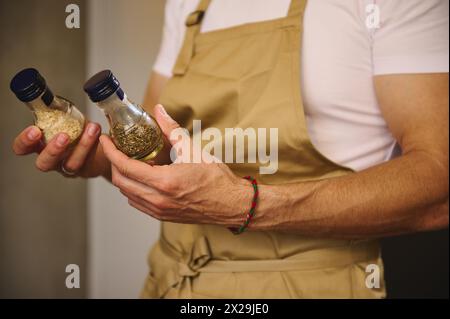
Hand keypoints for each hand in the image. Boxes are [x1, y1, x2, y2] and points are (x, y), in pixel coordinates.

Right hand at [12, 121, 107, 177]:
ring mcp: (68, 166)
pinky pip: (89, 160)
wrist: (96, 146)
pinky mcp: (85, 169)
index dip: (24, 142)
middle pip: (44, 163)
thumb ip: (56, 113)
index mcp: (40, 145)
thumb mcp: (62, 120)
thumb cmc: (74, 132)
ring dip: (81, 146)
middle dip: (52, 150)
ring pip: (71, 164)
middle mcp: (52, 159)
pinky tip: (96, 130)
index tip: (34, 131)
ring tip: (90, 129)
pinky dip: (94, 143)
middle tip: (63, 136)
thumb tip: (52, 99)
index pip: (22, 148)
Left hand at [100, 104, 252, 226]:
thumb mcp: (194, 150)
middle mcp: (158, 199)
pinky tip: (141, 178)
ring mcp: (159, 210)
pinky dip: (132, 189)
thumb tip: (159, 111)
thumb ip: (172, 129)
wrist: (230, 204)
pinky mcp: (163, 216)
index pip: (126, 166)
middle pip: (121, 181)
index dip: (111, 152)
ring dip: (122, 177)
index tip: (106, 140)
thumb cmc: (217, 180)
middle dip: (113, 163)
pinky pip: (137, 203)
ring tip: (128, 161)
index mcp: (164, 182)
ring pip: (127, 194)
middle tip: (116, 149)